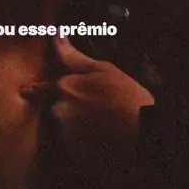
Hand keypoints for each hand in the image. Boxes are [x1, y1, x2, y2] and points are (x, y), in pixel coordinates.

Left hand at [51, 37, 153, 162]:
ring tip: (102, 123)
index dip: (50, 90)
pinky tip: (102, 136)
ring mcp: (66, 134)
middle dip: (69, 108)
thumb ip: (73, 56)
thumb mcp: (104, 69)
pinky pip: (74, 144)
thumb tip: (56, 35)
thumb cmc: (127, 97)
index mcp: (63, 87)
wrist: (145, 133)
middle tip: (96, 108)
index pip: (43, 87)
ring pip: (65, 126)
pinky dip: (84, 140)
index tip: (54, 93)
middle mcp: (58, 111)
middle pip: (56, 108)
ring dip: (77, 124)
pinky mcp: (74, 153)